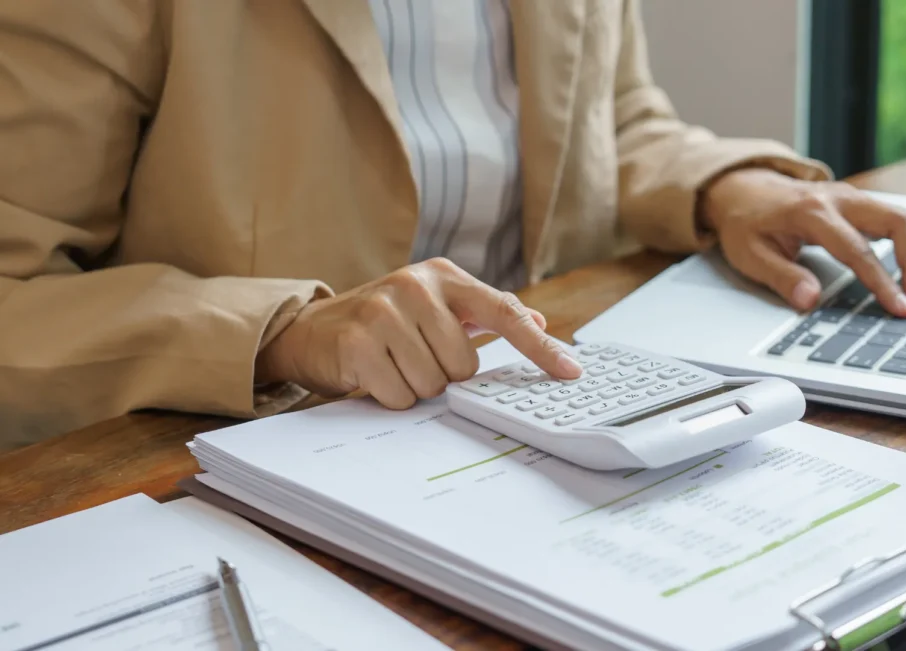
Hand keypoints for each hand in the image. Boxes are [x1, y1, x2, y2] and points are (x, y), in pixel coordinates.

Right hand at [255, 258, 582, 408]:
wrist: (311, 330)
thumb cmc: (383, 322)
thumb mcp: (434, 308)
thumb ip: (485, 315)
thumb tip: (540, 321)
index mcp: (444, 276)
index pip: (504, 312)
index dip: (539, 345)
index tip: (571, 371)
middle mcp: (416, 286)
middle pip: (464, 364)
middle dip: (443, 374)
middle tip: (414, 359)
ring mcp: (384, 311)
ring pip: (433, 383)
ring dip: (414, 386)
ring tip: (391, 364)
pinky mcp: (358, 341)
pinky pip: (400, 395)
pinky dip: (390, 396)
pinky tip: (373, 374)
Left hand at [699, 169, 905, 316]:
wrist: (743, 190)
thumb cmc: (746, 224)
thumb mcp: (749, 255)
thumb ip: (781, 277)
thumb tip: (810, 301)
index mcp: (811, 212)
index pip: (857, 250)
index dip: (882, 282)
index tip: (900, 308)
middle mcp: (840, 199)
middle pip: (898, 222)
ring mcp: (854, 197)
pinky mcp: (861, 203)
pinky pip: (900, 220)